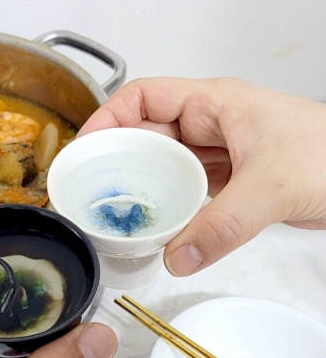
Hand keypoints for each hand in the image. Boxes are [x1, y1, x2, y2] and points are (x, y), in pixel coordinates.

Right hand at [79, 77, 325, 275]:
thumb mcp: (271, 186)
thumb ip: (222, 226)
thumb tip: (177, 259)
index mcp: (214, 104)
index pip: (145, 98)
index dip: (109, 117)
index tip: (86, 148)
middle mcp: (212, 125)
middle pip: (149, 134)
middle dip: (120, 159)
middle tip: (92, 190)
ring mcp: (221, 154)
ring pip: (168, 165)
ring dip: (145, 186)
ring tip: (116, 211)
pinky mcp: (231, 181)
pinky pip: (189, 190)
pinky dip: (172, 206)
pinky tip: (157, 225)